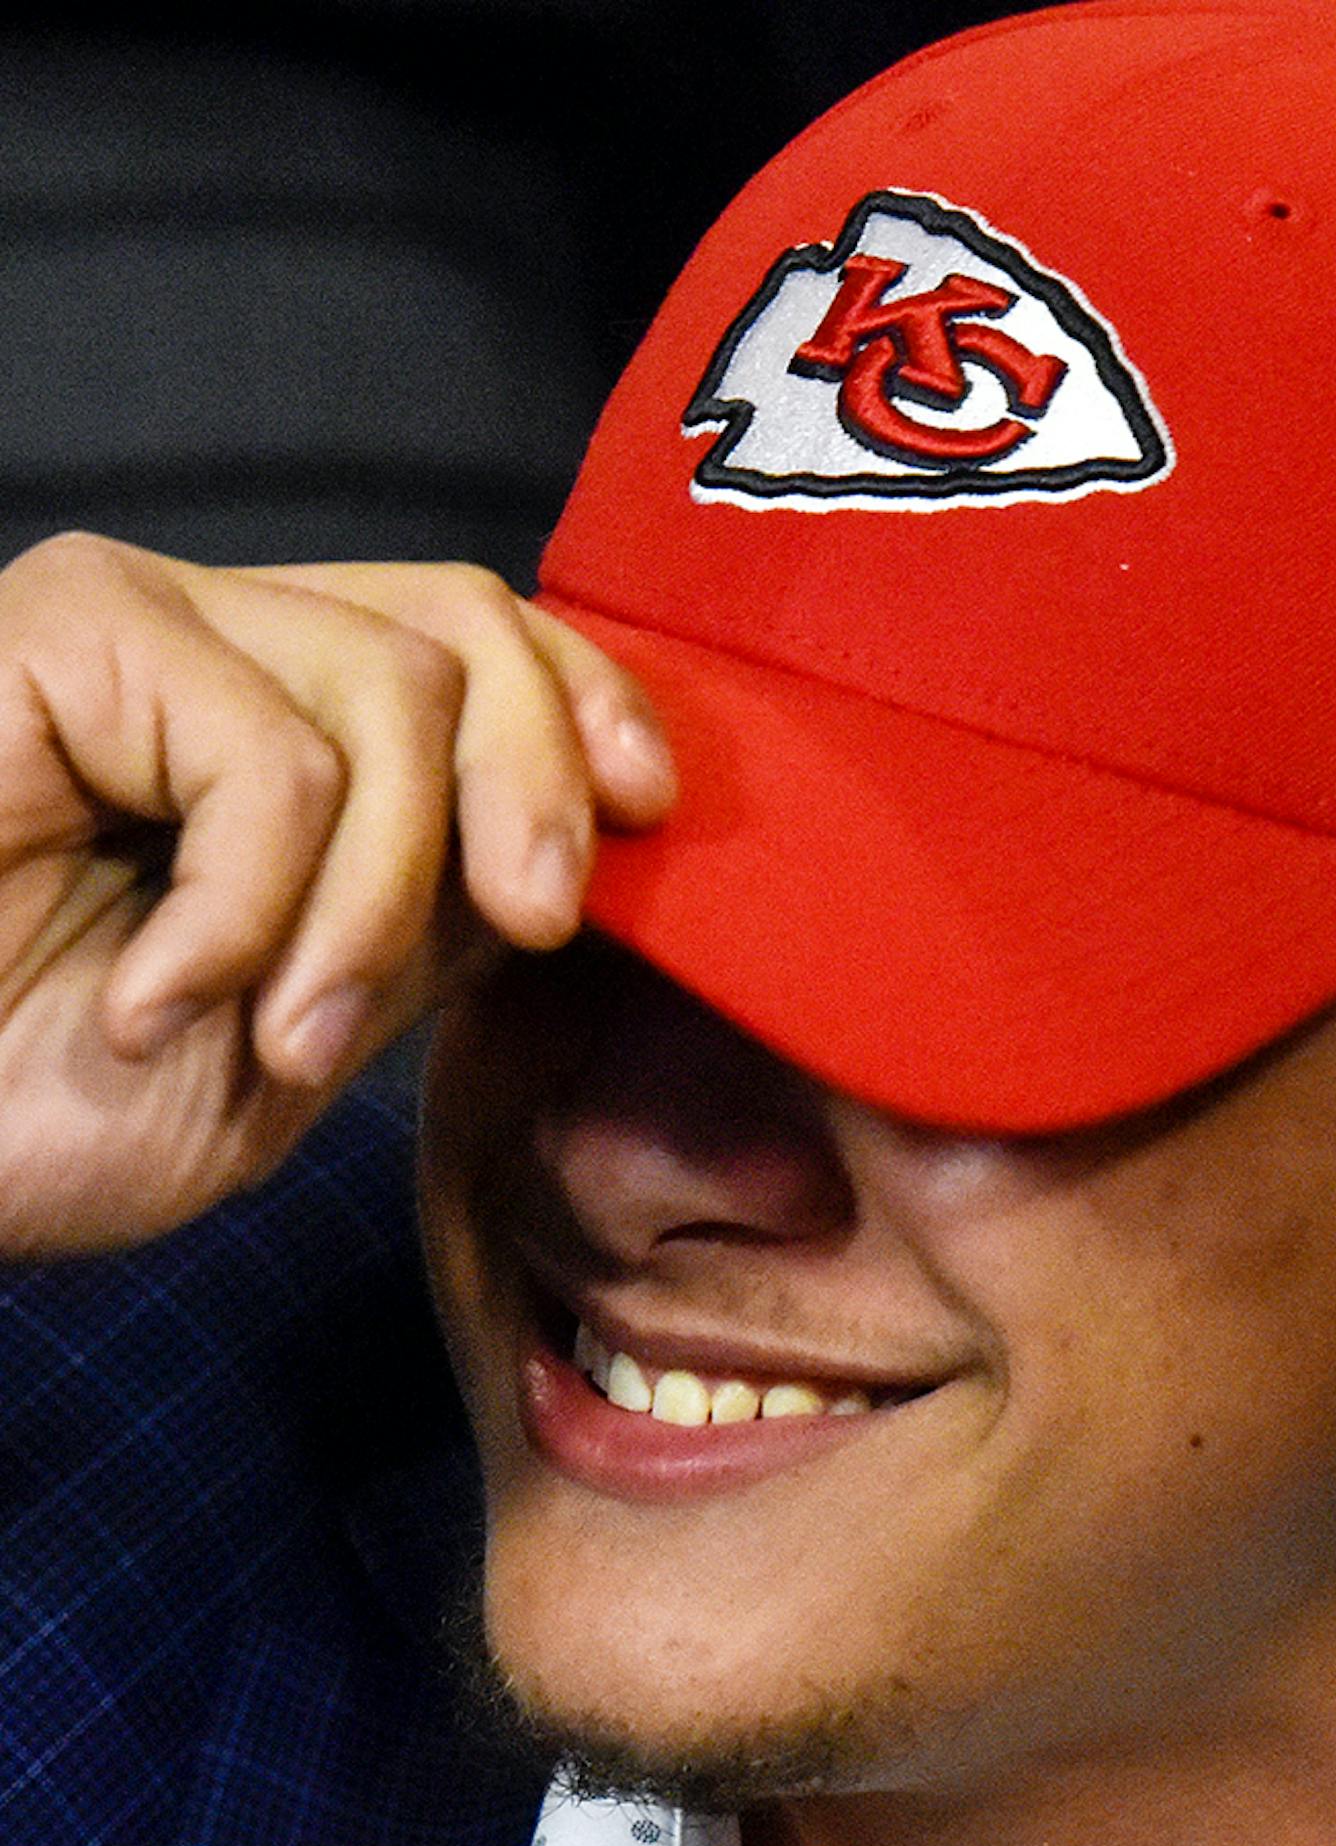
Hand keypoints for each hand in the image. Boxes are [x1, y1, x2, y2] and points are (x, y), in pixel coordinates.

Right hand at [0, 535, 674, 1257]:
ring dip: (369, 905)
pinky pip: (272, 758)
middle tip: (528, 924)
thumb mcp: (320, 1020)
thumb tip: (571, 845)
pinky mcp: (66, 629)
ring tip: (278, 1033)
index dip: (586, 701)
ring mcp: (145, 626)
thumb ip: (437, 913)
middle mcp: (225, 650)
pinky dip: (248, 914)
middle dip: (533, 785)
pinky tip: (157, 999)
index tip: (652, 806)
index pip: (485, 642)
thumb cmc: (58, 1104)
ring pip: (394, 693)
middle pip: (465, 628)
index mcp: (293, 727)